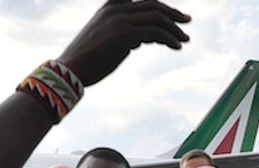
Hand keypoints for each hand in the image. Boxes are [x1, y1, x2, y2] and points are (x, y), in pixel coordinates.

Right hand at [58, 1, 189, 86]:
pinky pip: (154, 33)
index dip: (160, 4)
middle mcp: (116, 8)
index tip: (175, 12)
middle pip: (153, 5)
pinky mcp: (124, 35)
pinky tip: (177, 46)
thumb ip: (126, 34)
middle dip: (173, 13)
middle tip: (187, 22)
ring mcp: (120, 20)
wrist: (72, 69)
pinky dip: (169, 39)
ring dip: (174, 28)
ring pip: (156, 18)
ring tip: (185, 39)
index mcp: (111, 5)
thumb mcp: (109, 39)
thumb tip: (141, 39)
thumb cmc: (89, 59)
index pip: (142, 0)